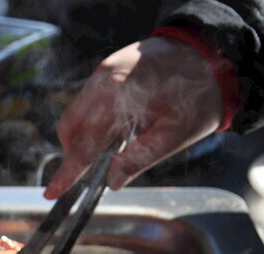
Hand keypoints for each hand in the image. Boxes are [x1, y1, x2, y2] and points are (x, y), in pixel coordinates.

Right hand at [43, 37, 223, 197]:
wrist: (212, 52)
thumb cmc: (198, 94)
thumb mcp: (175, 134)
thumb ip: (140, 159)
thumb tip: (113, 182)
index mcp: (118, 97)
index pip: (85, 144)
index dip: (69, 172)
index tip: (52, 192)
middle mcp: (103, 80)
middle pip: (70, 127)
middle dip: (75, 152)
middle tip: (94, 170)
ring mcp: (103, 71)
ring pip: (76, 114)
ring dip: (86, 135)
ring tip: (116, 144)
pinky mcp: (108, 68)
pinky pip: (88, 100)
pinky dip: (94, 119)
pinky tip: (119, 126)